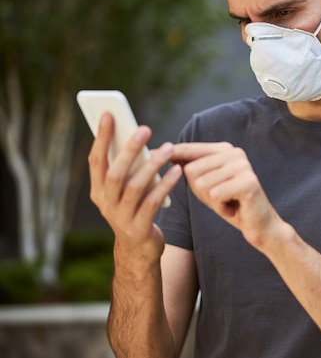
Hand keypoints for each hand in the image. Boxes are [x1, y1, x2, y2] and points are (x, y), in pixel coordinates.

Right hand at [87, 113, 181, 265]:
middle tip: (144, 128)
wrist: (138, 252)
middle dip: (129, 149)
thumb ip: (127, 170)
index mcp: (98, 191)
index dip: (101, 138)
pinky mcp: (139, 228)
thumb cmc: (135, 211)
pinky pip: (153, 202)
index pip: (96, 161)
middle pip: (115, 172)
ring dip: (152, 165)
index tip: (109, 115)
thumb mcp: (125, 191)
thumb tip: (136, 136)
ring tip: (168, 148)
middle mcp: (106, 204)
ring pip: (135, 186)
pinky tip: (177, 171)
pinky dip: (165, 184)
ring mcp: (121, 218)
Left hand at [172, 142, 281, 248]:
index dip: (171, 154)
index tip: (150, 152)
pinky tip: (233, 207)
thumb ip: (188, 168)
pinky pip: (216, 195)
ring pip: (202, 184)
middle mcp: (235, 153)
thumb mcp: (204, 184)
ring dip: (211, 201)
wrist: (258, 225)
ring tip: (227, 202)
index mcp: (224, 149)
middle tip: (219, 197)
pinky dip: (221, 207)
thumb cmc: (229, 203)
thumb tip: (162, 153)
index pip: (190, 149)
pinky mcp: (248, 182)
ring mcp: (243, 166)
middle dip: (200, 191)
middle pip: (192, 170)